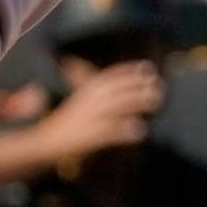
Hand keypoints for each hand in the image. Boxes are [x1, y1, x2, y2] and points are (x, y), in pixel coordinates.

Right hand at [26, 60, 165, 165]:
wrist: (47, 140)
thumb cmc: (68, 119)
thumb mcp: (82, 98)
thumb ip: (97, 88)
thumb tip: (117, 80)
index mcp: (88, 88)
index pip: (113, 74)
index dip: (132, 70)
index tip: (148, 67)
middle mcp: (92, 99)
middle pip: (121, 88)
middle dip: (141, 85)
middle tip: (159, 85)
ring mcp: (92, 116)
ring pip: (121, 106)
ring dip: (139, 102)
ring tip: (155, 102)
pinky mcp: (92, 134)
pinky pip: (113, 131)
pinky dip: (127, 130)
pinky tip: (140, 130)